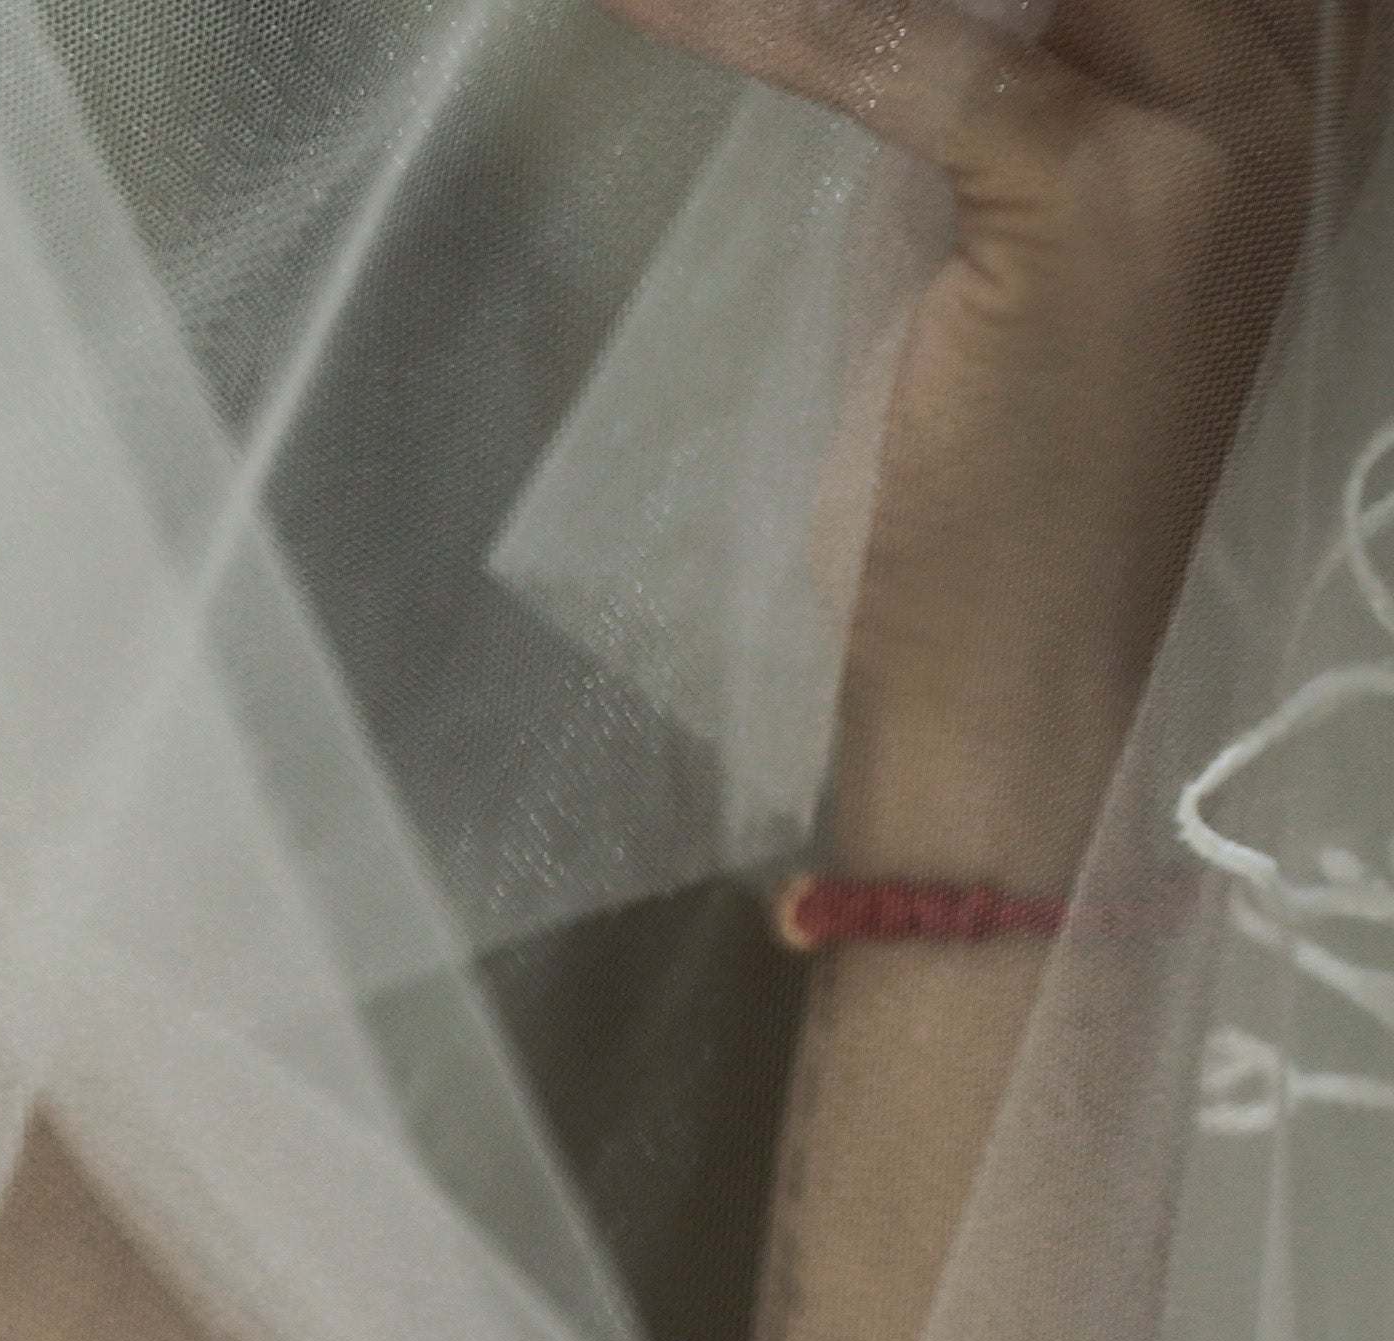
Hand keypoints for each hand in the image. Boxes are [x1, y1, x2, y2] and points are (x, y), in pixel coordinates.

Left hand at [599, 0, 1342, 877]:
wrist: (1035, 682)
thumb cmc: (1008, 489)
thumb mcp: (1033, 250)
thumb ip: (1012, 108)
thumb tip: (910, 16)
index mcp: (1284, 104)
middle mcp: (1281, 99)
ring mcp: (1207, 140)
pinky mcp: (1097, 199)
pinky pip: (911, 52)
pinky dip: (764, 18)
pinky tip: (648, 2)